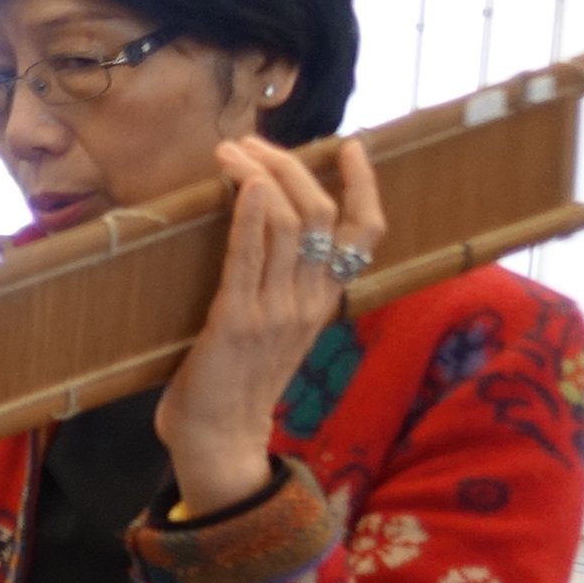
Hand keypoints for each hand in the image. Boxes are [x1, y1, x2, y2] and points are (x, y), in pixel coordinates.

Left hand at [157, 134, 383, 516]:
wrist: (219, 441)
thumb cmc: (236, 383)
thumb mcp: (278, 329)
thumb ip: (285, 287)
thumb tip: (272, 234)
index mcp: (324, 301)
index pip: (364, 233)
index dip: (364, 185)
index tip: (350, 146)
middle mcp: (309, 301)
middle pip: (321, 214)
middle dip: (290, 165)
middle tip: (255, 141)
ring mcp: (275, 310)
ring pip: (286, 224)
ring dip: (259, 175)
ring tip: (231, 150)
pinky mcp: (236, 321)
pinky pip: (248, 258)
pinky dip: (247, 215)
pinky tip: (240, 185)